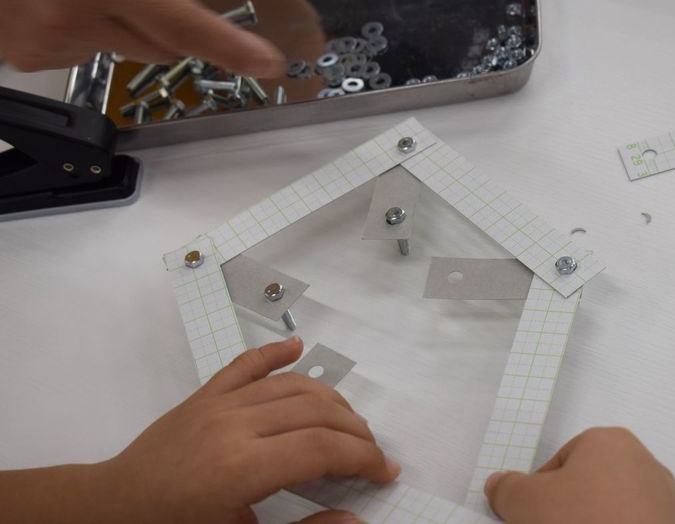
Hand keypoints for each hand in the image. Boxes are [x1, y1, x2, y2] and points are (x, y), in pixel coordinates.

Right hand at [0, 0, 283, 74]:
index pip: (182, 24)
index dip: (229, 45)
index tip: (267, 63)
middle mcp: (75, 13)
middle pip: (164, 48)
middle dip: (162, 23)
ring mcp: (51, 39)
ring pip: (128, 53)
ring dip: (118, 25)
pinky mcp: (32, 55)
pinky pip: (87, 55)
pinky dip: (83, 32)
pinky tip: (57, 1)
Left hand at [104, 337, 398, 523]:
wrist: (111, 510)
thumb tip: (353, 519)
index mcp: (241, 469)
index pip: (322, 449)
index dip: (363, 458)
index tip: (384, 471)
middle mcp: (234, 426)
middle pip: (315, 413)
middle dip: (355, 432)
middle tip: (372, 454)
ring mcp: (218, 404)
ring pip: (291, 386)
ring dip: (331, 400)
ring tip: (351, 423)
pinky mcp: (203, 395)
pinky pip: (245, 364)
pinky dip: (274, 352)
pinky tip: (298, 347)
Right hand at [485, 428, 674, 523]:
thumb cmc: (584, 519)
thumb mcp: (526, 502)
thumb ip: (507, 489)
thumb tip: (498, 484)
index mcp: (609, 440)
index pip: (558, 466)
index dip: (539, 496)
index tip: (535, 519)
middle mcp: (643, 463)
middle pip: (586, 489)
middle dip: (567, 512)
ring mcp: (665, 501)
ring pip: (612, 512)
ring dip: (593, 523)